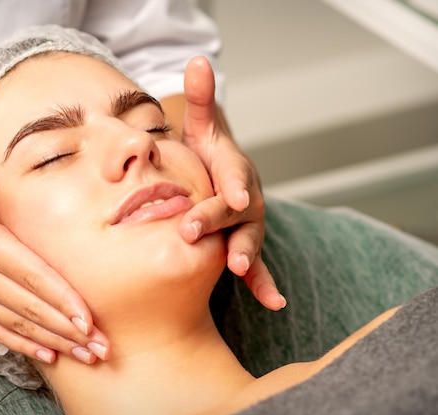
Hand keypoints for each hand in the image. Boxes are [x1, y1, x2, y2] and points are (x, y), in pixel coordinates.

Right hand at [0, 157, 109, 363]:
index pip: (31, 275)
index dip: (61, 298)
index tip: (87, 320)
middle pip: (32, 308)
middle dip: (70, 330)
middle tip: (102, 348)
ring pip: (19, 325)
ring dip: (56, 342)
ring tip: (88, 356)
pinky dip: (24, 345)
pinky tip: (50, 356)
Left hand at [177, 56, 285, 310]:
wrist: (219, 180)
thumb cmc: (206, 157)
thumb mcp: (201, 128)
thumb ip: (201, 99)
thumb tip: (197, 60)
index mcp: (234, 170)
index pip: (234, 175)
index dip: (235, 184)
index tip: (234, 194)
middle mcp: (247, 199)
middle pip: (235, 210)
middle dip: (217, 220)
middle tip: (192, 230)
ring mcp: (249, 225)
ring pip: (249, 239)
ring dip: (247, 255)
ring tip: (241, 269)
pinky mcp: (246, 246)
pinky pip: (260, 267)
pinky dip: (265, 285)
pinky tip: (273, 303)